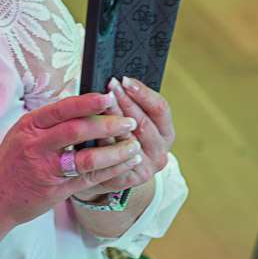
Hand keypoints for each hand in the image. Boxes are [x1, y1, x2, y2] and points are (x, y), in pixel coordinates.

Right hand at [0, 91, 143, 229]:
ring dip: (116, 151)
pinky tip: (125, 164)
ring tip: (133, 146)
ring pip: (87, 158)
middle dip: (108, 125)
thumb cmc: (9, 164)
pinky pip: (90, 178)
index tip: (109, 97)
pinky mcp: (56, 190)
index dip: (88, 103)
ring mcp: (45, 169)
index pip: (62, 109)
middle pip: (77, 130)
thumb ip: (47, 124)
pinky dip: (111, 171)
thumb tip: (81, 107)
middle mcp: (35, 146)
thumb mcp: (20, 136)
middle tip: (129, 122)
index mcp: (28, 127)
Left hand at [73, 77, 174, 198]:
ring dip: (112, 121)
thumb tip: (113, 82)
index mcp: (165, 132)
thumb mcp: (128, 122)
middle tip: (108, 86)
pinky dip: (103, 144)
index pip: (160, 108)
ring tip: (98, 104)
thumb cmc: (116, 140)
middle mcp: (160, 150)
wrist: (106, 174)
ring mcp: (147, 166)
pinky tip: (92, 132)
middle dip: (124, 102)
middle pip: (143, 122)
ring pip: (128, 140)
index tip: (125, 79)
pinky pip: (115, 159)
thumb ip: (126, 106)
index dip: (143, 93)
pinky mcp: (129, 179)